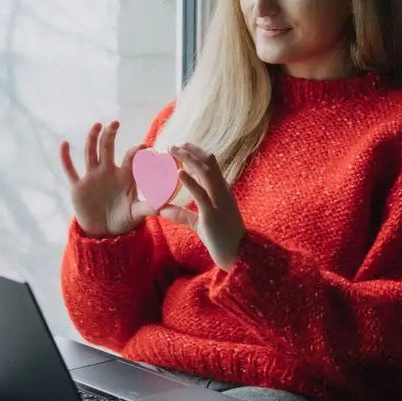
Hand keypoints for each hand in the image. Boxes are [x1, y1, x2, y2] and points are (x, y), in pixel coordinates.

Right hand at [60, 121, 155, 236]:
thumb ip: (149, 207)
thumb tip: (165, 205)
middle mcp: (108, 172)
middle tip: (115, 123)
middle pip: (107, 148)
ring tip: (97, 125)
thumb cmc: (123, 220)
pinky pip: (70, 169)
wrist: (103, 232)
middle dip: (110, 135)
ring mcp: (92, 177)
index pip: (130, 158)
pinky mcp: (78, 186)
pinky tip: (64, 144)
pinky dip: (66, 157)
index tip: (144, 146)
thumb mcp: (136, 213)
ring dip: (92, 138)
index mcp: (124, 176)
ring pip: (90, 153)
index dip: (136, 152)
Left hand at [158, 143, 246, 270]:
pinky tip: (178, 172)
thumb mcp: (200, 224)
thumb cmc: (221, 239)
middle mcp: (222, 192)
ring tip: (173, 150)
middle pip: (209, 163)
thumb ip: (183, 215)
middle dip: (191, 151)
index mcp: (221, 192)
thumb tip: (163, 210)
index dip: (197, 153)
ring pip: (206, 172)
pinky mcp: (212, 215)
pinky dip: (190, 181)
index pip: (211, 165)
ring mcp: (218, 202)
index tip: (182, 146)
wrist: (238, 256)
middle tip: (173, 144)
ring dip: (189, 159)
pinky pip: (201, 194)